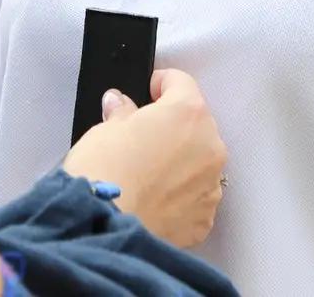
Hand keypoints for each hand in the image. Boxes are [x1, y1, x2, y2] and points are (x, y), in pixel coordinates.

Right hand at [63, 69, 227, 248]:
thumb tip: (121, 106)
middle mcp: (209, 146)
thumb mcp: (104, 130)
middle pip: (196, 124)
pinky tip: (155, 200)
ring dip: (180, 162)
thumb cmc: (103, 174)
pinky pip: (196, 196)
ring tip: (148, 175)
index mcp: (188, 113)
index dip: (160, 84)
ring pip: (199, 162)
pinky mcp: (204, 218)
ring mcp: (211, 184)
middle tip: (142, 137)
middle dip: (173, 126)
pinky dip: (181, 195)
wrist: (102, 230)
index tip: (148, 92)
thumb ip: (122, 113)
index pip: (181, 82)